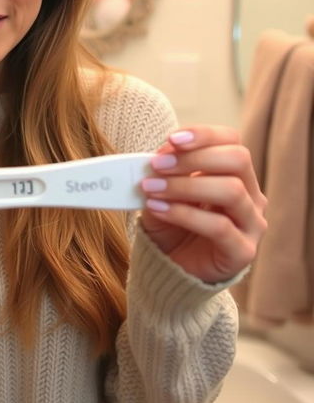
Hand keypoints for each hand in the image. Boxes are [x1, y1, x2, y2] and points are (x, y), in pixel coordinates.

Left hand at [139, 126, 267, 283]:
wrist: (171, 266)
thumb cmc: (171, 222)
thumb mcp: (162, 190)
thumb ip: (164, 171)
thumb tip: (157, 155)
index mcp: (235, 173)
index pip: (231, 140)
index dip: (203, 135)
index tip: (171, 139)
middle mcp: (250, 195)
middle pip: (237, 159)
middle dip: (193, 158)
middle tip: (157, 165)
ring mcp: (251, 224)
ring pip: (231, 191)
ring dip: (185, 185)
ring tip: (151, 189)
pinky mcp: (243, 252)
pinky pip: (219, 226)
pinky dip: (184, 214)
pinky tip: (158, 209)